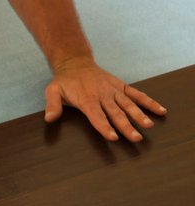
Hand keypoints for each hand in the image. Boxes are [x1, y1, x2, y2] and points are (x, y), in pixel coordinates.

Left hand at [44, 58, 166, 141]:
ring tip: (148, 126)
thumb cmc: (64, 82)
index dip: (105, 127)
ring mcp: (114, 90)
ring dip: (139, 115)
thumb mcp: (52, 92)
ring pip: (128, 104)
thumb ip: (52, 105)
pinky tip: (160, 111)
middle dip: (126, 126)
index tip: (113, 137)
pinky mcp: (121, 87)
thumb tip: (49, 118)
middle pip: (116, 113)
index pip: (97, 116)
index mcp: (87, 99)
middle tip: (136, 138)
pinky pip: (137, 95)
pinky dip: (148, 102)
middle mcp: (103, 95)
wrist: (76, 64)